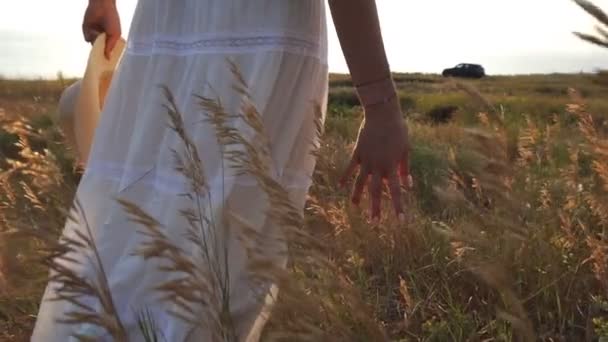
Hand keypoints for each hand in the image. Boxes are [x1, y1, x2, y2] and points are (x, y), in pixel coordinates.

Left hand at [82, 0, 120, 58]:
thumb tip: (108, 58)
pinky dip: (90, 35)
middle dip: (100, 54)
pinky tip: (95, 30)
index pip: (108, 52)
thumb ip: (110, 47)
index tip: (107, 64)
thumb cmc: (112, 20)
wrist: (102, 7)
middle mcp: (102, 39)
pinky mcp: (86, 31)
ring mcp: (94, 36)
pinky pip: (87, 38)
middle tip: (101, 58)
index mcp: (111, 40)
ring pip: (93, 45)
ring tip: (100, 33)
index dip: (107, 57)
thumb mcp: (115, 35)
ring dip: (96, 42)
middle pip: (99, 51)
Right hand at [340, 97, 411, 220]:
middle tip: (374, 223)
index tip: (401, 221)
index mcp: (392, 166)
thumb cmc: (398, 131)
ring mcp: (366, 160)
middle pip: (376, 191)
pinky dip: (344, 177)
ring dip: (357, 196)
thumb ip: (405, 168)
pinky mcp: (357, 153)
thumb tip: (408, 185)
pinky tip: (339, 187)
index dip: (399, 206)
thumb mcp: (405, 150)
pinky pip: (350, 168)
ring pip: (360, 182)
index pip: (396, 191)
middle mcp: (378, 166)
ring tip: (355, 207)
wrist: (382, 114)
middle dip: (375, 208)